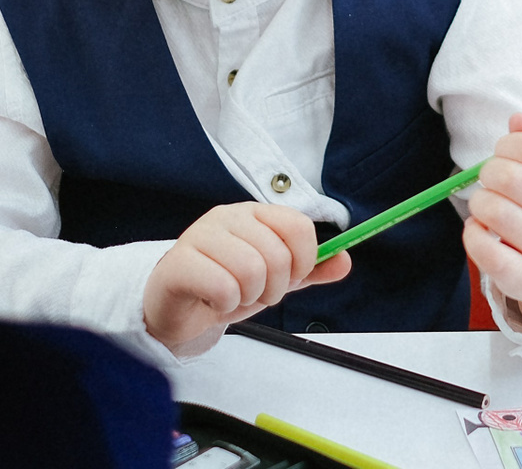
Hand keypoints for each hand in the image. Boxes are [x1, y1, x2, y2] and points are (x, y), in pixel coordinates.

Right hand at [142, 202, 351, 347]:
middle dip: (274, 288)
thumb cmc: (225, 287)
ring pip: (251, 270)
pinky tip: (212, 301)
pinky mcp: (178, 263)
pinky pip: (222, 287)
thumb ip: (309, 270)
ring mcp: (200, 236)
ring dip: (248, 297)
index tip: (290, 279)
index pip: (299, 227)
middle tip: (253, 293)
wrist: (176, 309)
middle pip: (278, 255)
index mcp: (255, 214)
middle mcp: (228, 216)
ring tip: (232, 296)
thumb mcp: (274, 279)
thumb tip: (345, 261)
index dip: (303, 261)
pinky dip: (225, 304)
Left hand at [463, 113, 521, 328]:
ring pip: (496, 212)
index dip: (507, 145)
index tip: (501, 154)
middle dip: (487, 172)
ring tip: (484, 207)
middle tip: (488, 181)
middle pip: (511, 177)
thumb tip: (518, 118)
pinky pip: (487, 251)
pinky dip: (472, 235)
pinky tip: (479, 230)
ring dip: (479, 203)